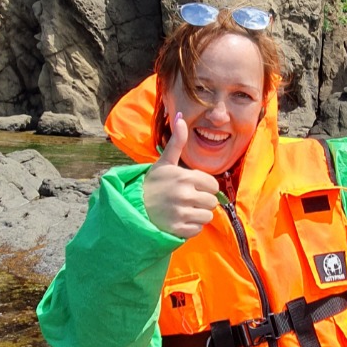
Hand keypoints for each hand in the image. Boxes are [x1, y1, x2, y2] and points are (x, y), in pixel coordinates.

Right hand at [143, 112, 219, 238]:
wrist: (134, 205)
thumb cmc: (153, 183)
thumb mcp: (164, 162)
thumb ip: (177, 142)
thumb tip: (180, 116)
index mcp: (185, 177)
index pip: (213, 185)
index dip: (205, 187)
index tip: (192, 187)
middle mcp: (185, 195)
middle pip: (212, 202)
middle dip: (202, 201)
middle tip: (187, 200)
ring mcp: (181, 213)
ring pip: (207, 216)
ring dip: (198, 215)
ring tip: (184, 210)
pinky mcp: (178, 228)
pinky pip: (198, 229)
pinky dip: (191, 227)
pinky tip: (179, 219)